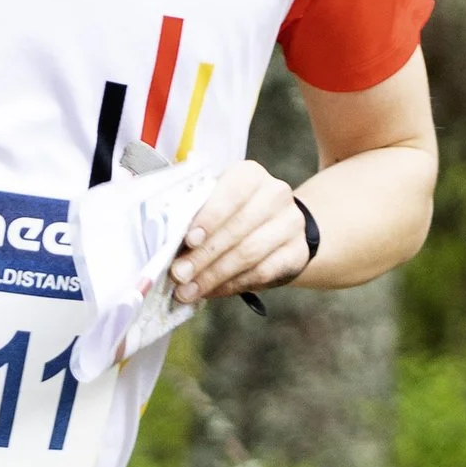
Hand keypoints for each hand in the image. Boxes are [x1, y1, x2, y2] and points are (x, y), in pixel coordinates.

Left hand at [168, 160, 313, 303]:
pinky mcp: (298, 251)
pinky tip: (212, 291)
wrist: (276, 226)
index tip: (189, 240)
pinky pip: (262, 272)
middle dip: (203, 256)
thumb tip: (167, 242)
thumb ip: (193, 215)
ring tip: (188, 290)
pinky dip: (232, 284)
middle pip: (237, 229)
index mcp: (249, 175)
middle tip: (179, 275)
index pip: (231, 194)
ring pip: (249, 254)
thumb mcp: (213, 203)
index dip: (209, 218)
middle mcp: (275, 194)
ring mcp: (291, 223)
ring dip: (214, 276)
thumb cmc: (231, 213)